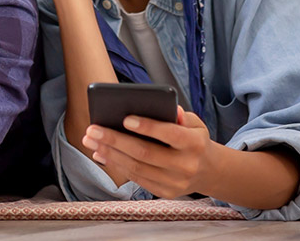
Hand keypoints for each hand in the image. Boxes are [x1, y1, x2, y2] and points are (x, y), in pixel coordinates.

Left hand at [82, 109, 215, 198]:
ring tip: (91, 141)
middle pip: (145, 153)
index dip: (147, 127)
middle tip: (93, 129)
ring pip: (136, 167)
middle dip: (115, 140)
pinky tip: (101, 154)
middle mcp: (185, 165)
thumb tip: (161, 107)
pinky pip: (136, 178)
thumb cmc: (195, 141)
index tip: (125, 118)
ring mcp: (174, 182)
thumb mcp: (195, 124)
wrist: (208, 171)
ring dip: (109, 154)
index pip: (169, 134)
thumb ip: (180, 115)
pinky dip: (116, 165)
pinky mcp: (164, 192)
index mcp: (195, 144)